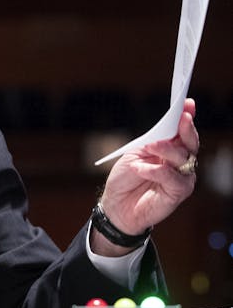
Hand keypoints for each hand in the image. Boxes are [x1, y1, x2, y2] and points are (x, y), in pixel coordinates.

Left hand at [93, 98, 198, 255]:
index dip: (187, 116)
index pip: (181, 131)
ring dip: (166, 150)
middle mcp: (179, 161)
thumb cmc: (124, 178)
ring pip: (184, 157)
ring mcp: (181, 177)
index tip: (187, 102)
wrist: (116, 205)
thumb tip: (165, 136)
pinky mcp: (179, 192)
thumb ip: (151, 144)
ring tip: (150, 147)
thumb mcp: (134, 155)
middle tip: (180, 119)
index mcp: (168, 149)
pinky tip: (142, 169)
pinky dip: (157, 171)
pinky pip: (174, 178)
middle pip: (190, 142)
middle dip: (185, 129)